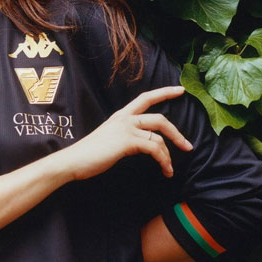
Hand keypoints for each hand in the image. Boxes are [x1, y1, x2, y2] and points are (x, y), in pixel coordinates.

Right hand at [59, 86, 192, 181]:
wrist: (72, 161)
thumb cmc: (88, 155)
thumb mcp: (110, 140)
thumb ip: (125, 137)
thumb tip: (142, 144)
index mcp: (120, 116)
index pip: (145, 98)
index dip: (164, 93)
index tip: (180, 90)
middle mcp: (124, 118)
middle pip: (159, 118)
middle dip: (177, 133)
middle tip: (188, 145)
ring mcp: (126, 128)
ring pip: (159, 135)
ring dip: (169, 154)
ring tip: (170, 169)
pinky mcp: (127, 141)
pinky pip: (154, 147)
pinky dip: (163, 160)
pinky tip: (165, 170)